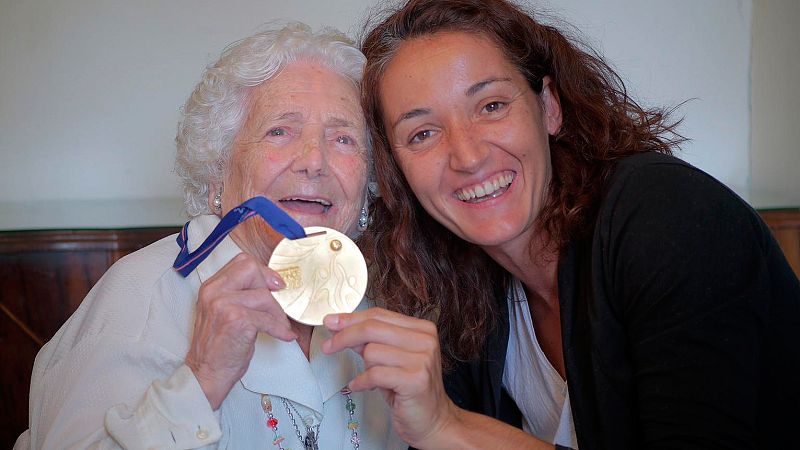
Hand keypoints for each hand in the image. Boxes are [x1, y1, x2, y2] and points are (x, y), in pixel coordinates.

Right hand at [185, 252, 296, 409]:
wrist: (205, 374)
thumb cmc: (218, 347)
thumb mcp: (223, 312)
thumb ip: (239, 294)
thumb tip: (273, 284)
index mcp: (211, 287)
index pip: (242, 262)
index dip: (263, 272)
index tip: (274, 286)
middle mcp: (214, 292)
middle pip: (252, 269)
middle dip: (270, 286)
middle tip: (278, 305)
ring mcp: (223, 304)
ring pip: (264, 296)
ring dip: (278, 314)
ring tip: (280, 327)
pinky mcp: (236, 320)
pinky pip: (268, 318)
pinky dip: (280, 329)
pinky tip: (285, 336)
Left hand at [322, 308, 458, 447]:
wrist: (433, 420)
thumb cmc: (409, 389)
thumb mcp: (390, 359)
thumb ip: (371, 341)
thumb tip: (341, 327)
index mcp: (422, 329)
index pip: (379, 315)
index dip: (351, 318)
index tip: (331, 322)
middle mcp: (425, 340)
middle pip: (372, 328)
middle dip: (344, 336)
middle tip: (328, 346)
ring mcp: (422, 359)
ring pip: (372, 351)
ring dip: (364, 367)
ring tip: (371, 379)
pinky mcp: (415, 380)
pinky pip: (374, 374)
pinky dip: (362, 382)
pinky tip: (359, 387)